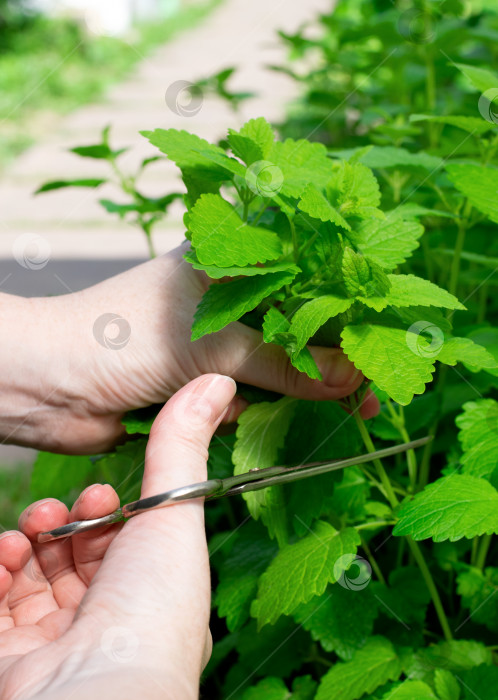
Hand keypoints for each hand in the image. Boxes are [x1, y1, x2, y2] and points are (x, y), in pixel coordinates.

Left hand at [0, 243, 378, 452]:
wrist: (48, 385)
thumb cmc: (122, 337)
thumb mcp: (216, 342)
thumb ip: (286, 363)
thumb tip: (350, 379)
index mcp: (227, 262)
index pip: (304, 283)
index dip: (343, 316)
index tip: (379, 347)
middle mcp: (222, 300)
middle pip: (293, 332)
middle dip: (326, 365)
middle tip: (368, 397)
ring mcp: (209, 343)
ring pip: (271, 371)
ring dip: (283, 394)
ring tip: (306, 404)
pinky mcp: (196, 384)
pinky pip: (242, 401)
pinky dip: (243, 413)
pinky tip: (220, 411)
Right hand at [0, 375, 233, 699]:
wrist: (95, 691)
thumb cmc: (149, 611)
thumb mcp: (172, 511)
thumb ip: (183, 445)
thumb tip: (216, 380)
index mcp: (153, 594)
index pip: (124, 545)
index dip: (108, 514)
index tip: (100, 496)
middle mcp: (107, 622)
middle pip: (75, 558)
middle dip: (62, 522)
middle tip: (56, 511)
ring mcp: (57, 641)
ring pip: (32, 578)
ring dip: (25, 541)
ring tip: (29, 529)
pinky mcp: (12, 658)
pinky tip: (2, 553)